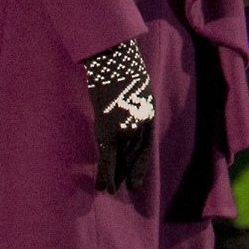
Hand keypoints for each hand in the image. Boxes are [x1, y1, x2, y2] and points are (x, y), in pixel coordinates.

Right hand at [83, 38, 153, 193]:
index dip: (140, 164)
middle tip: (124, 188)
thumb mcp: (135, 86)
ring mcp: (125, 126)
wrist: (112, 58)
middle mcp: (140, 123)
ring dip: (114, 176)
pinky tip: (101, 184)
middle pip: (135, 155)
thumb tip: (127, 108)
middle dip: (129, 172)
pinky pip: (107, 156)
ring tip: (109, 190)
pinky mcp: (108, 127)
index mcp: (147, 113)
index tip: (137, 180)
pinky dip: (105, 172)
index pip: (146, 145)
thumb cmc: (121, 67)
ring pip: (120, 159)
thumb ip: (134, 101)